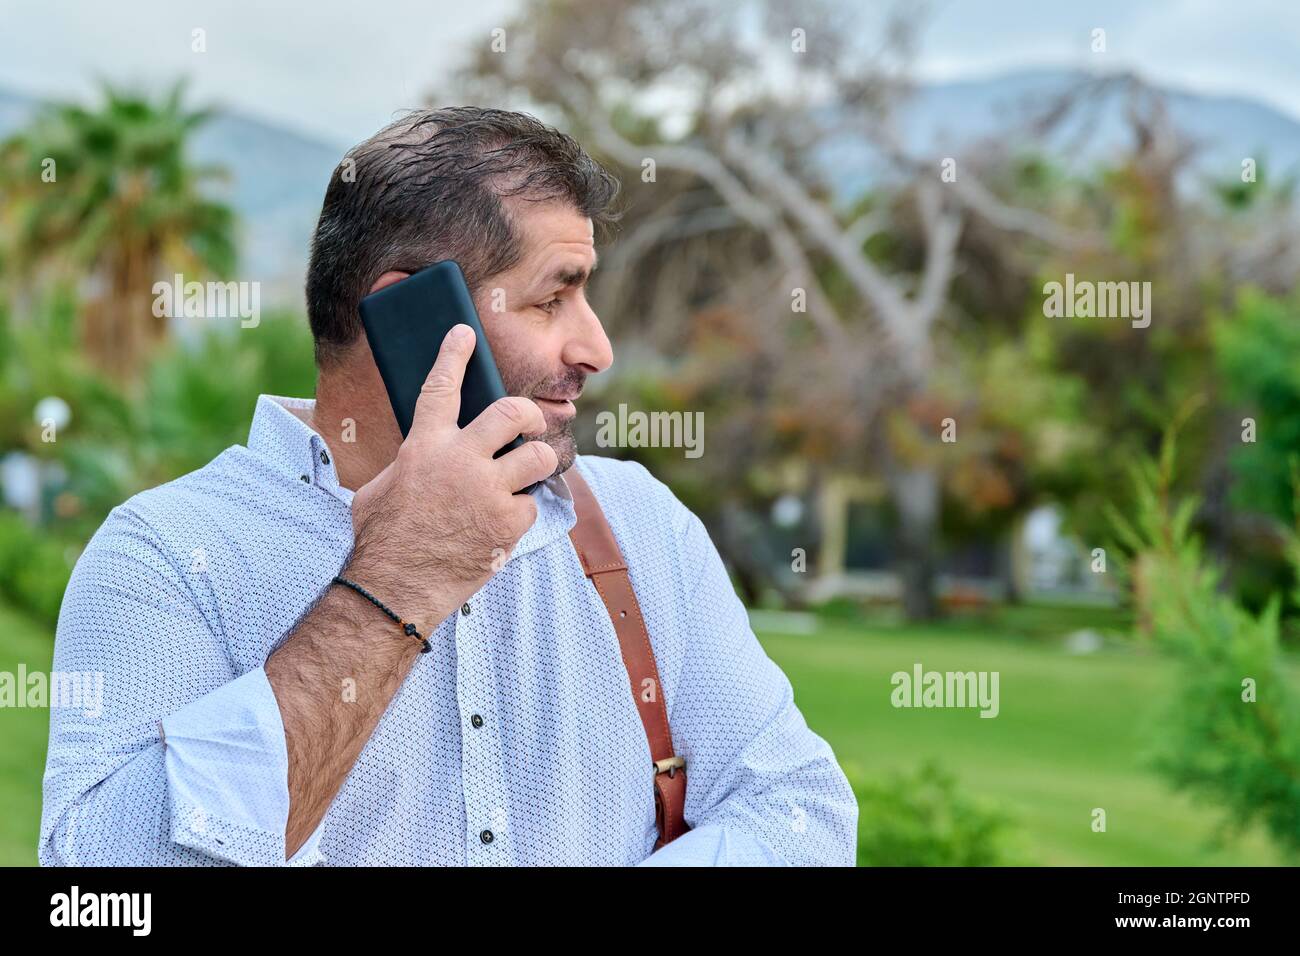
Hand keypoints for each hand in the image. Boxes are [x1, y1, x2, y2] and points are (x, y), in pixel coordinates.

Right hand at [347, 323, 557, 626]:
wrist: (393, 589)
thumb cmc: (380, 540)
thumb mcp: (381, 487)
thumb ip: (412, 462)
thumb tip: (426, 453)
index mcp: (424, 446)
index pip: (441, 387)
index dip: (454, 355)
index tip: (464, 332)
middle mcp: (460, 460)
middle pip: (512, 414)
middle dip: (529, 414)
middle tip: (531, 423)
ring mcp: (489, 491)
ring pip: (539, 458)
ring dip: (537, 463)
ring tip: (526, 474)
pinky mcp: (508, 523)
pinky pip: (531, 505)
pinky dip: (520, 513)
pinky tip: (502, 524)